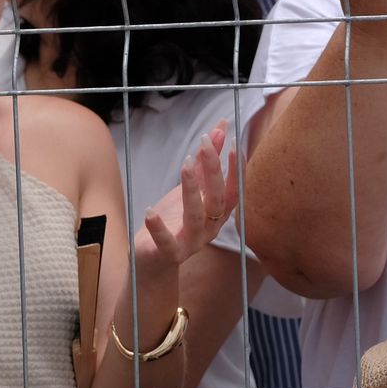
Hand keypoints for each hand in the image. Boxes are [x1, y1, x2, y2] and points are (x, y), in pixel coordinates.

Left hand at [135, 123, 240, 270]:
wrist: (152, 258)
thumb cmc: (174, 219)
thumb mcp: (191, 187)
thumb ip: (205, 162)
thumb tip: (221, 128)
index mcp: (218, 213)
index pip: (234, 190)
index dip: (236, 168)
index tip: (234, 142)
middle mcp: (210, 228)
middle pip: (217, 199)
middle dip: (213, 171)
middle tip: (205, 144)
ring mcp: (191, 242)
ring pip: (196, 217)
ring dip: (191, 191)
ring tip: (185, 165)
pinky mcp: (169, 254)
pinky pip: (167, 243)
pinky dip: (159, 228)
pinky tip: (150, 212)